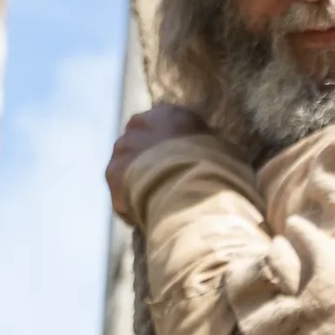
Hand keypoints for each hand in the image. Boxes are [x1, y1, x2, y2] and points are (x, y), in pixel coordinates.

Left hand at [107, 101, 214, 222]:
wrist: (190, 186)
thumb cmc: (215, 167)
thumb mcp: (222, 151)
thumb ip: (208, 150)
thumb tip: (211, 158)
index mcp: (169, 114)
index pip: (163, 125)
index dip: (169, 146)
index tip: (179, 163)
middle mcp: (140, 124)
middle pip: (139, 143)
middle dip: (147, 161)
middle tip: (163, 185)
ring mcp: (122, 148)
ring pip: (126, 167)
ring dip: (135, 182)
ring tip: (153, 205)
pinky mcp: (112, 174)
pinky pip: (120, 192)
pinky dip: (130, 205)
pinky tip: (146, 219)